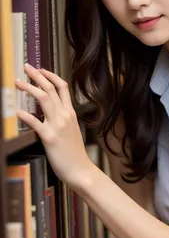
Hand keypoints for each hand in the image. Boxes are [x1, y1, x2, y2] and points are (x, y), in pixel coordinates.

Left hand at [15, 64, 96, 191]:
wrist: (80, 170)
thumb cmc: (74, 154)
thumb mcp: (72, 131)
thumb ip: (62, 119)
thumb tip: (48, 113)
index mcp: (70, 113)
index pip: (62, 87)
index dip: (50, 75)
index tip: (40, 69)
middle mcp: (64, 115)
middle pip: (50, 88)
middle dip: (37, 75)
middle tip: (26, 67)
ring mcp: (57, 125)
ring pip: (43, 98)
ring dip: (29, 88)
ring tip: (17, 82)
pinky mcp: (50, 137)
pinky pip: (35, 122)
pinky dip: (25, 115)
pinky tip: (17, 112)